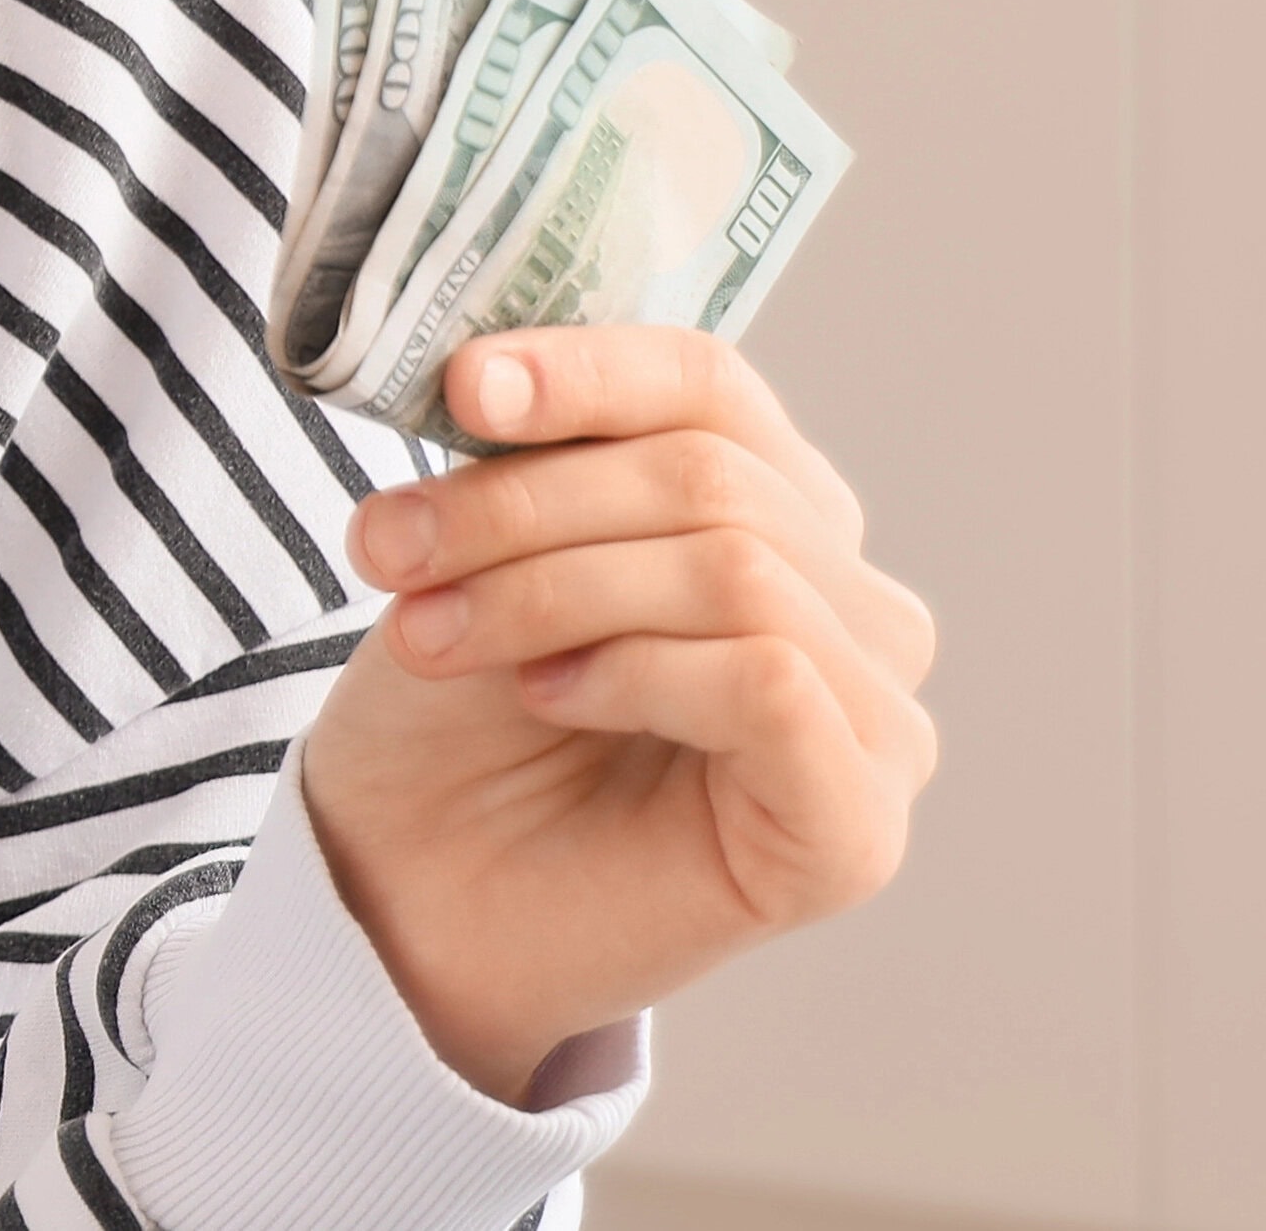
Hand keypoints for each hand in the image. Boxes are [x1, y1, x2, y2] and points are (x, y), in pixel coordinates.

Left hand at [289, 326, 938, 1097]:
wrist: (413, 898)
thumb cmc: (458, 722)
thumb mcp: (485, 550)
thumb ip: (534, 454)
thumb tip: (493, 368)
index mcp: (776, 511)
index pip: (709, 385)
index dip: (585, 366)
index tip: (461, 385)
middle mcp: (851, 606)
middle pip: (711, 476)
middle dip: (525, 504)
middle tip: (390, 547)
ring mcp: (876, 721)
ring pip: (734, 569)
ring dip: (550, 588)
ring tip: (431, 635)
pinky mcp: (857, 825)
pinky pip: (769, 681)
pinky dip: (637, 670)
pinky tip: (550, 697)